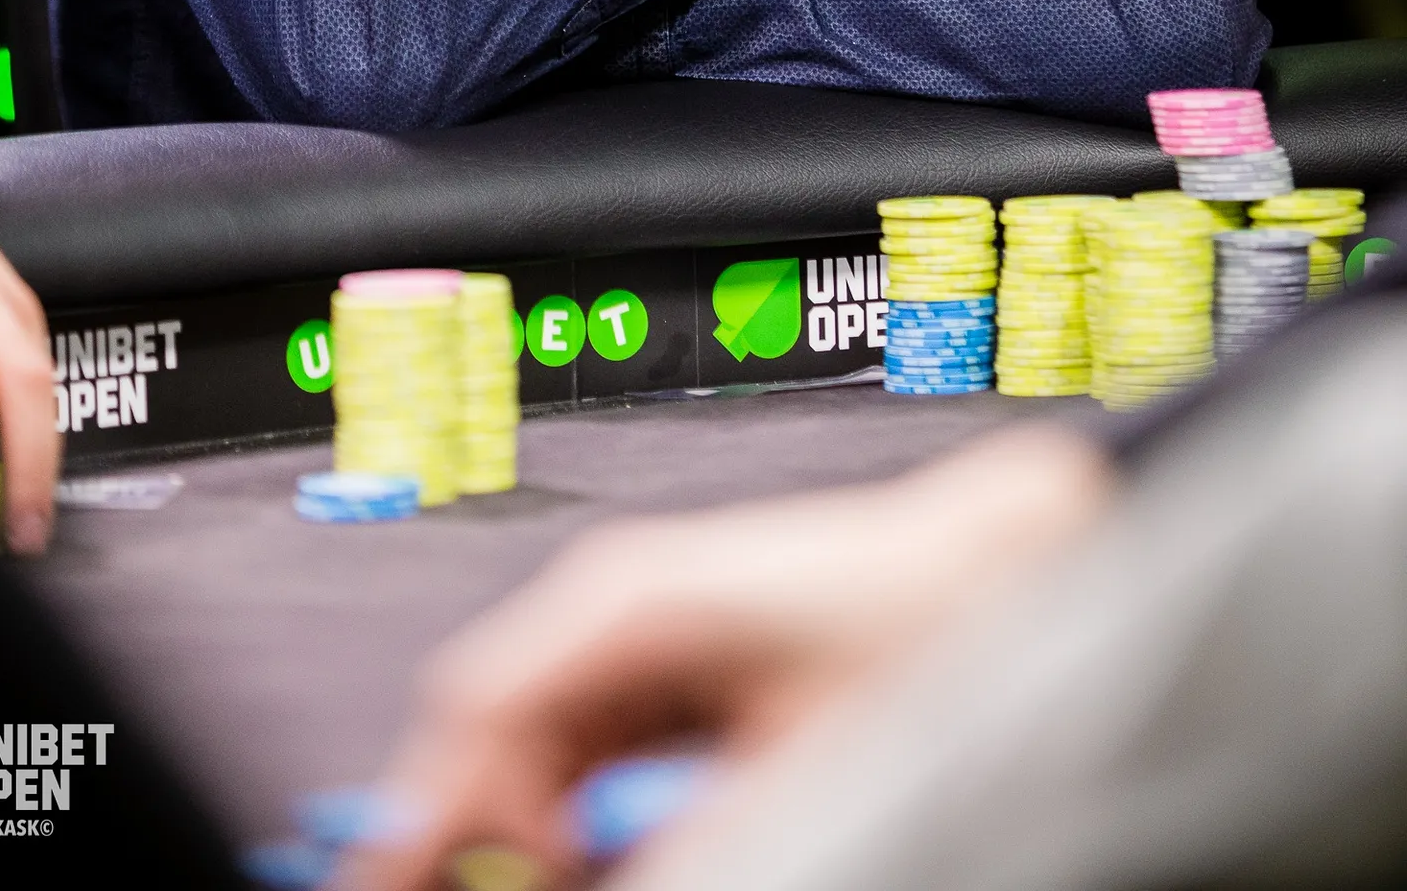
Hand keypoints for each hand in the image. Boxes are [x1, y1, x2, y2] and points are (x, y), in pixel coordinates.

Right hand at [366, 427, 1111, 890]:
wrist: (997, 565)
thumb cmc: (915, 630)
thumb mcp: (796, 770)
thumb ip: (687, 838)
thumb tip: (589, 872)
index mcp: (626, 601)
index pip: (476, 711)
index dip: (437, 816)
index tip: (425, 887)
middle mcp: (617, 599)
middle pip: (487, 726)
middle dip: (467, 827)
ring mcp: (643, 622)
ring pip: (527, 738)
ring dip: (515, 820)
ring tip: (532, 883)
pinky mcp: (674, 654)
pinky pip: (582, 739)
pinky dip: (563, 805)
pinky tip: (580, 853)